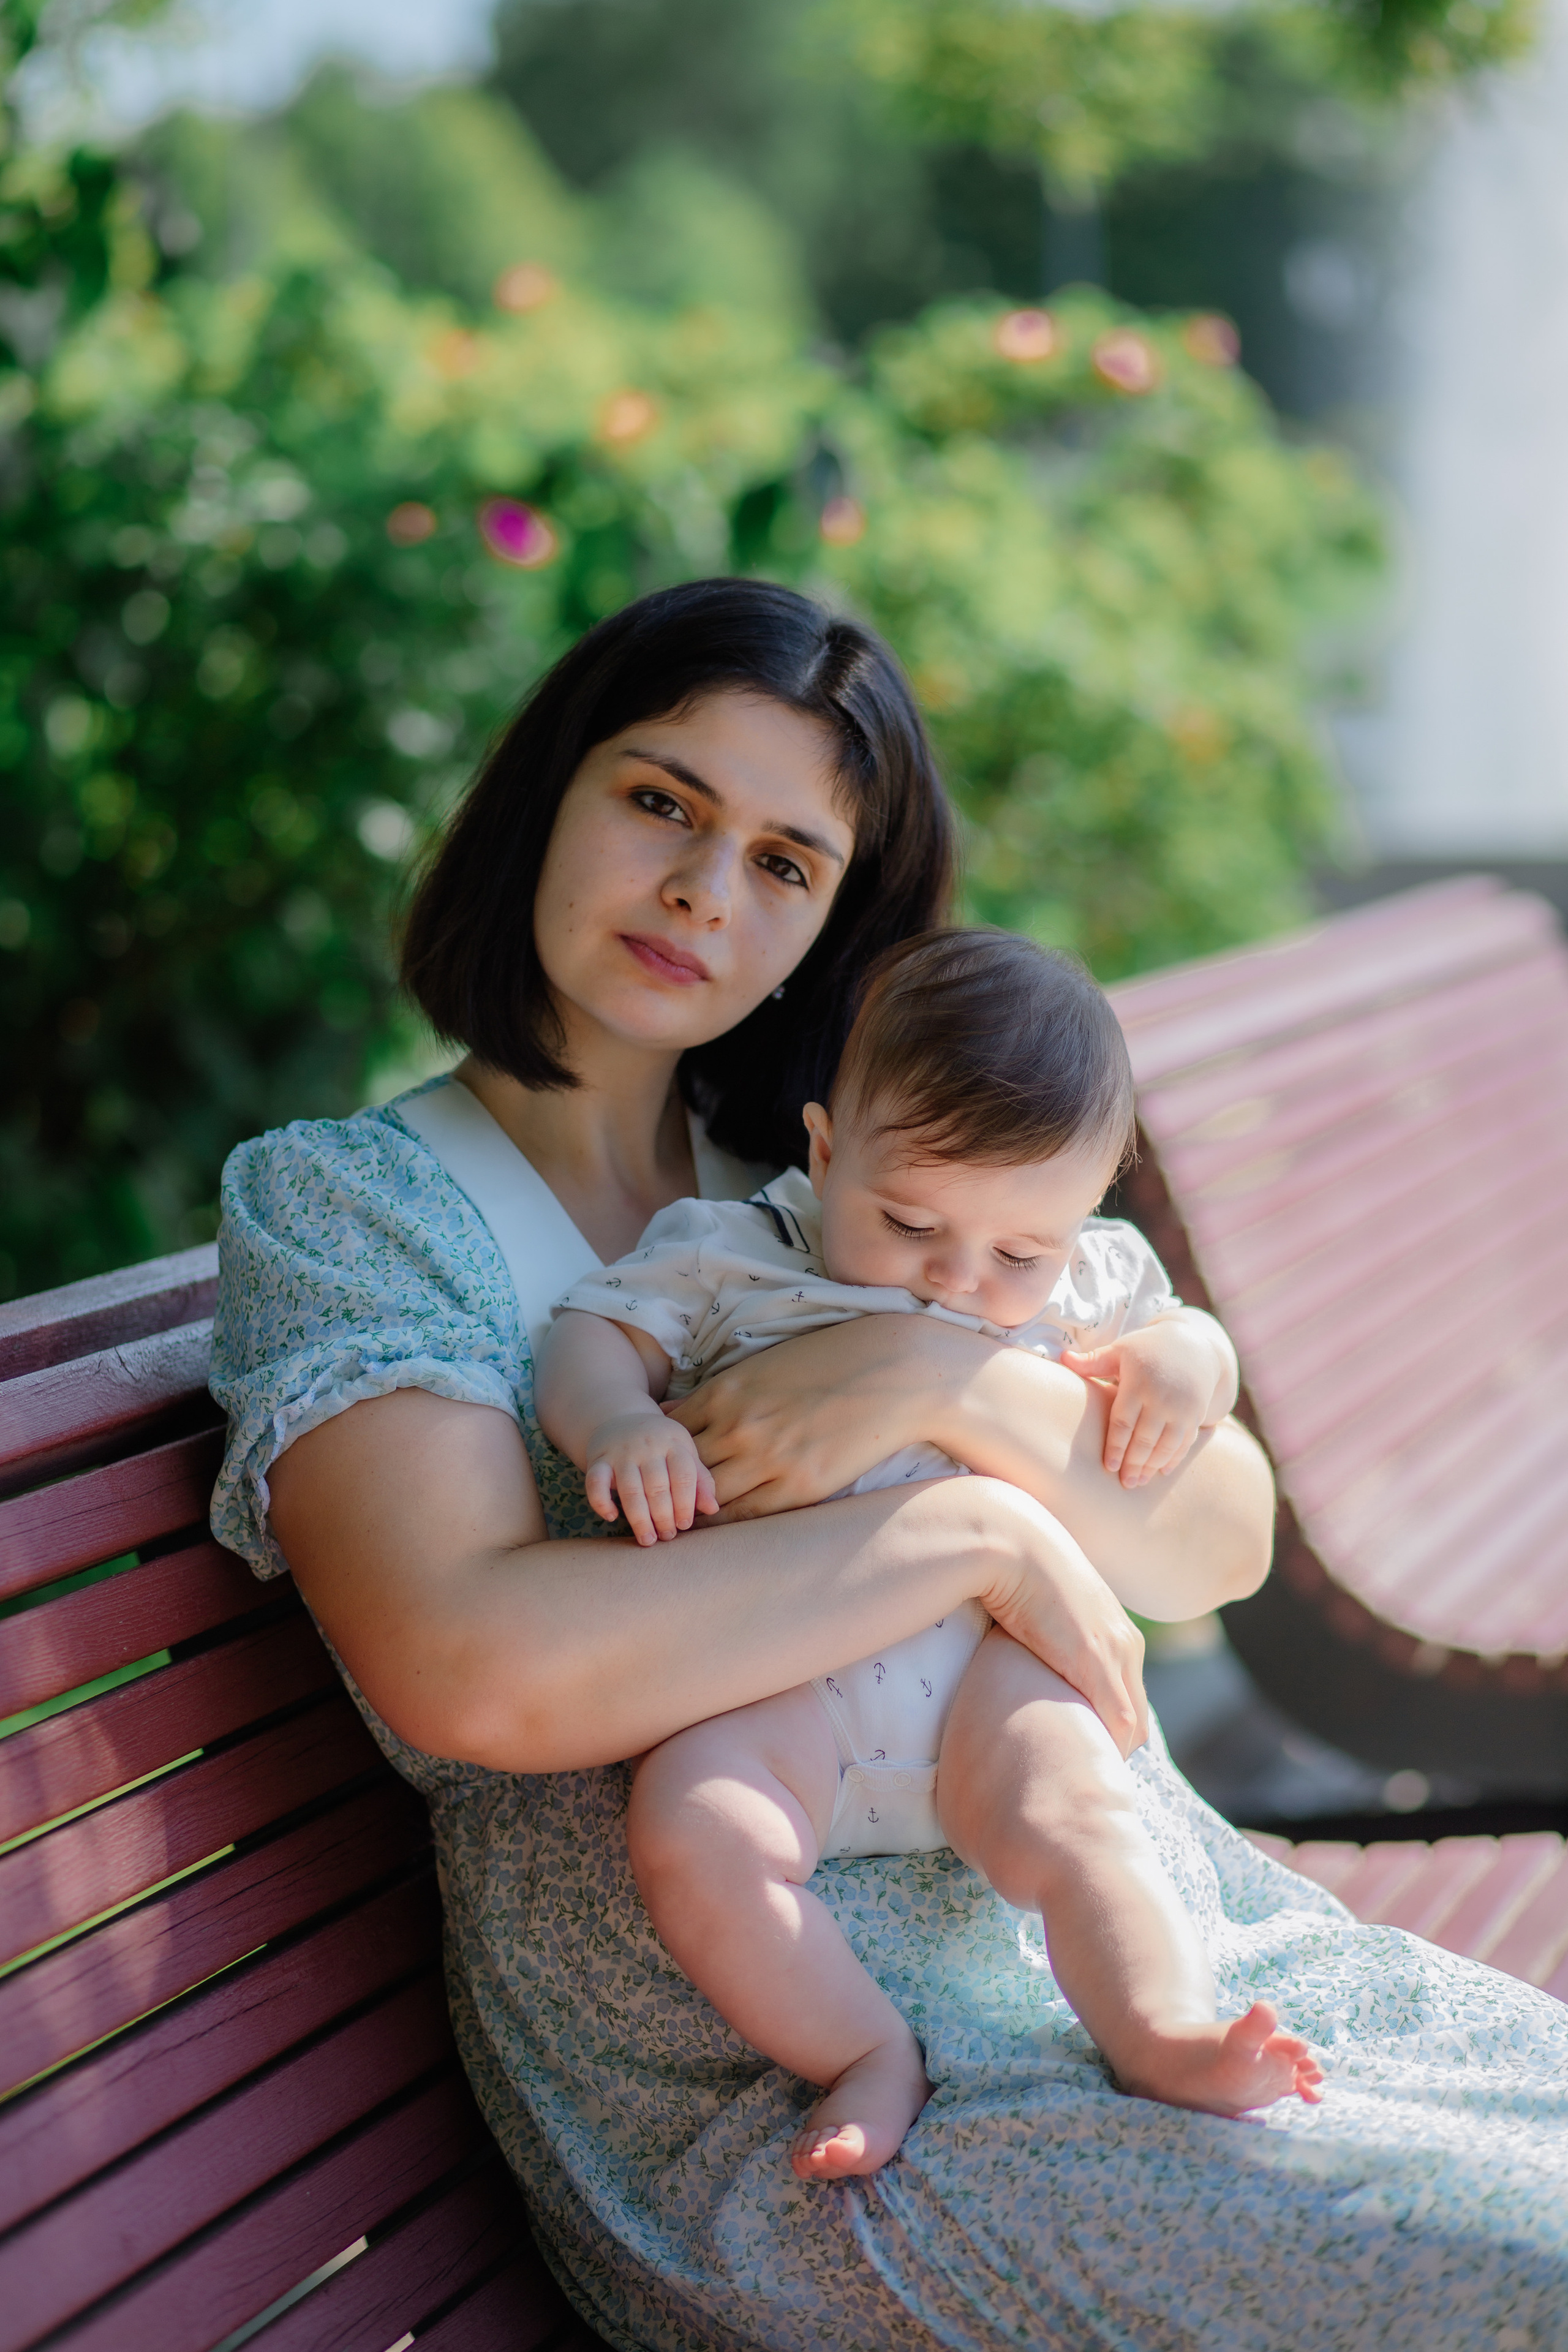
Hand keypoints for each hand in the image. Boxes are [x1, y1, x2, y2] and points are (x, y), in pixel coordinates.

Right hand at [586, 1409, 718, 1546]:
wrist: (620, 1418)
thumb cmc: (660, 1444)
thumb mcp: (683, 1452)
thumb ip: (699, 1479)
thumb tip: (713, 1509)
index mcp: (673, 1443)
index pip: (682, 1476)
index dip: (685, 1503)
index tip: (685, 1525)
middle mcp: (647, 1446)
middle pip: (657, 1486)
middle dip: (663, 1516)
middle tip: (668, 1536)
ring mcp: (621, 1452)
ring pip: (630, 1490)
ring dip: (639, 1518)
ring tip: (648, 1539)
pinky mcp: (598, 1459)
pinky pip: (595, 1482)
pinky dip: (601, 1502)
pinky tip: (612, 1517)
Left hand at [663, 1313, 992, 1514]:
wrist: (894, 1368)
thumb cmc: (829, 1362)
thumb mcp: (762, 1366)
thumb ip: (717, 1394)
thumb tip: (671, 1415)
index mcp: (725, 1391)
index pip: (671, 1435)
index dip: (662, 1457)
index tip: (660, 1471)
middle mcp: (738, 1426)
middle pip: (683, 1471)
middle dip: (670, 1489)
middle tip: (661, 1507)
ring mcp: (768, 1458)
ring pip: (709, 1499)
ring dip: (696, 1512)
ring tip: (686, 1525)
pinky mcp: (801, 1485)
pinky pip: (748, 1516)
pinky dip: (729, 1525)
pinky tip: (723, 1531)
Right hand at [974, 1481, 1147, 1753]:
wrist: (1012, 1543)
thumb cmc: (1017, 1567)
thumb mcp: (1044, 1607)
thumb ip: (1049, 1633)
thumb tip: (1028, 1650)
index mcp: (1116, 1629)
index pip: (1129, 1693)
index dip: (1110, 1724)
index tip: (1086, 1746)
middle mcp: (1126, 1643)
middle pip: (1137, 1714)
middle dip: (1117, 1745)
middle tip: (1085, 1772)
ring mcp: (1115, 1653)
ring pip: (1132, 1724)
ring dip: (1111, 1751)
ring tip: (1080, 1777)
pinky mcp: (1095, 1662)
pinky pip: (1115, 1720)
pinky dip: (1105, 1746)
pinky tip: (1080, 1763)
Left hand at [1059, 1315, 1234, 1488]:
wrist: (1194, 1345)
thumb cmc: (1147, 1349)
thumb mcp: (1121, 1350)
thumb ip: (1093, 1360)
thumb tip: (1063, 1359)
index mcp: (1139, 1383)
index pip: (1124, 1421)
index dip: (1116, 1446)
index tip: (1109, 1466)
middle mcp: (1163, 1397)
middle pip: (1146, 1438)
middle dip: (1134, 1463)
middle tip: (1125, 1483)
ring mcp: (1183, 1408)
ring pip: (1167, 1444)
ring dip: (1153, 1465)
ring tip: (1139, 1481)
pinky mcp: (1197, 1414)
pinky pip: (1185, 1442)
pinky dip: (1174, 1458)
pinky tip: (1161, 1471)